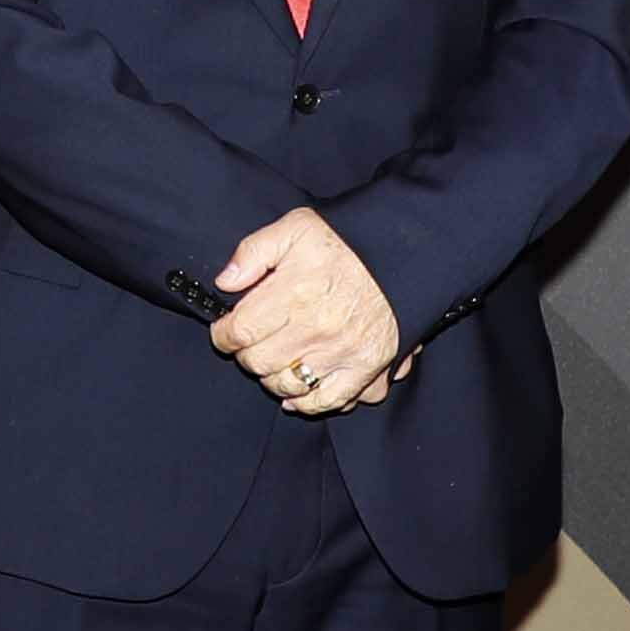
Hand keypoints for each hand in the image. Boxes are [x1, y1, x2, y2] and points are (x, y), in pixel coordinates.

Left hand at [211, 208, 398, 415]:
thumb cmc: (348, 241)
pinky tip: (297, 392)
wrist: (405, 253)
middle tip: (252, 342)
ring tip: (275, 360)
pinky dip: (308, 402)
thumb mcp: (295, 228)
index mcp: (295, 293)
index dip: (223, 335)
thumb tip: (225, 282)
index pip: (240, 332)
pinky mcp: (368, 367)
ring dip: (273, 377)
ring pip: (287, 386)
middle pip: (258, 363)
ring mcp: (344, 352)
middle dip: (247, 354)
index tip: (225, 330)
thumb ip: (253, 253)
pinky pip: (329, 400)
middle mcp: (318, 328)